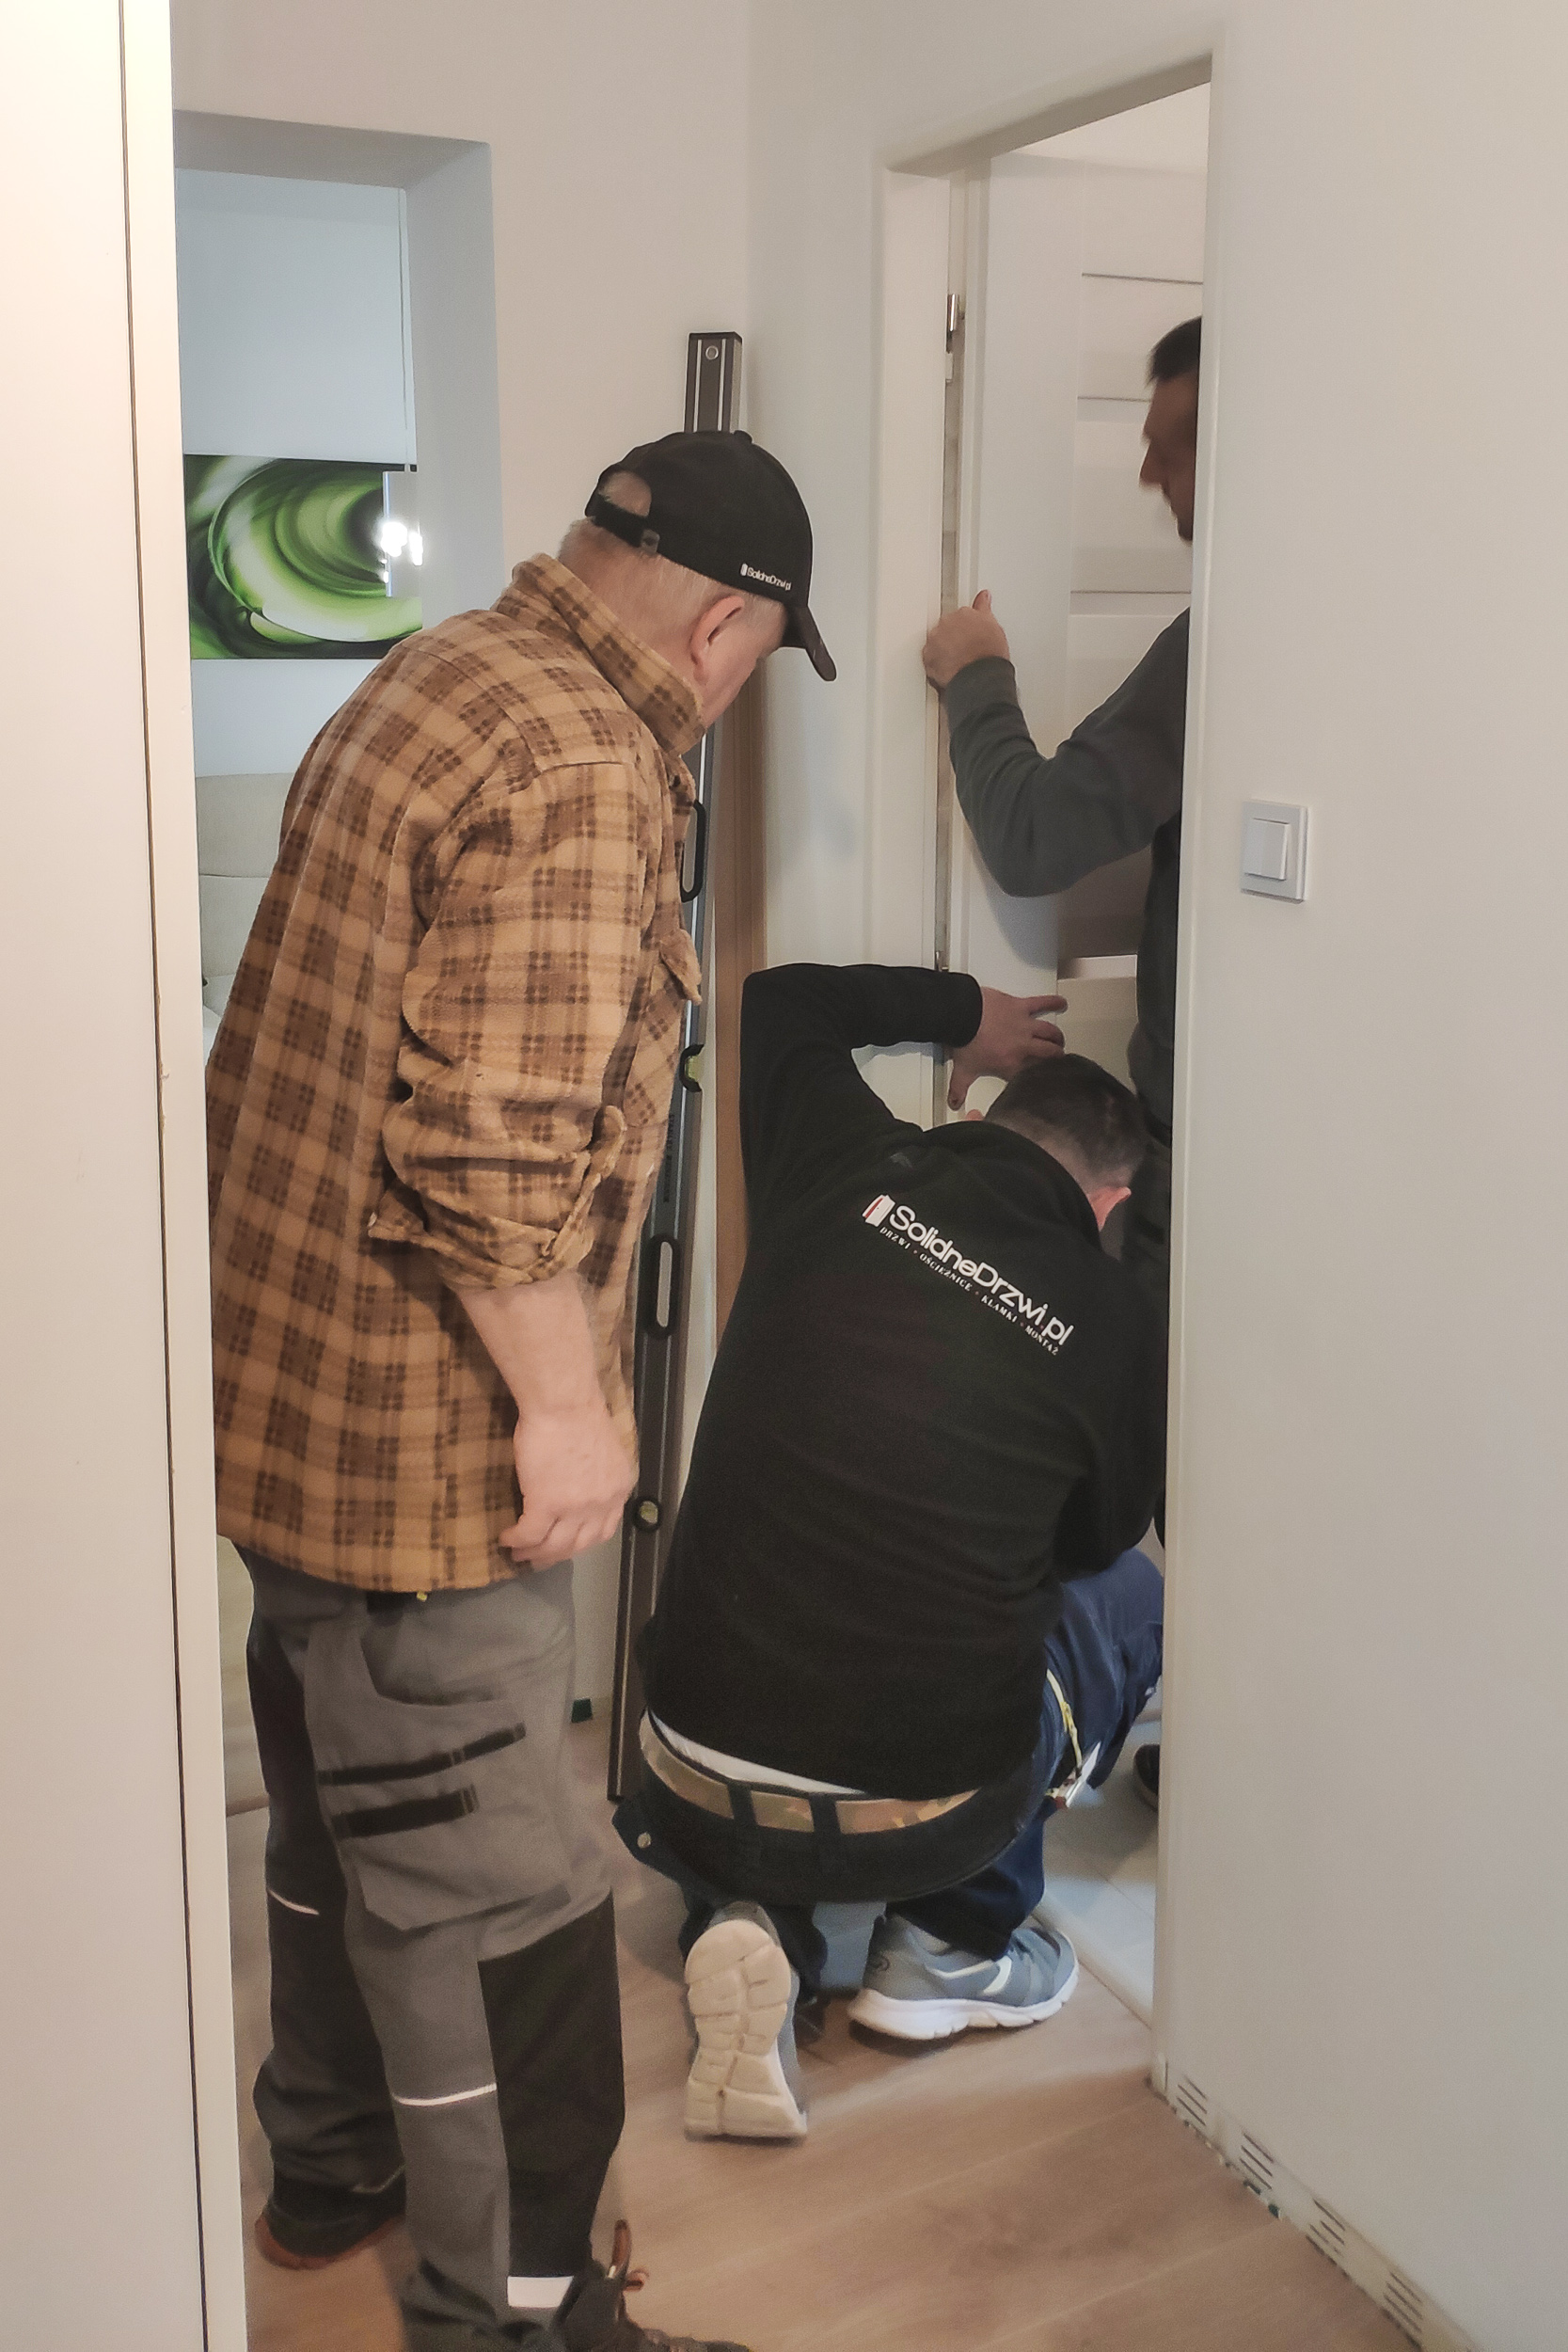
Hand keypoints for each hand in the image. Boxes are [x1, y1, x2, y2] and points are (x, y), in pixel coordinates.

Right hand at [500, 1398, 635, 1568]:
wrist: (563, 1403)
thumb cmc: (579, 1414)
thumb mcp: (604, 1451)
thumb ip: (598, 1475)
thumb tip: (582, 1485)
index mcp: (617, 1489)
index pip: (604, 1530)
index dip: (582, 1543)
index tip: (567, 1546)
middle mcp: (601, 1504)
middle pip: (579, 1544)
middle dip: (557, 1556)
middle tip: (539, 1560)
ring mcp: (574, 1508)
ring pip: (553, 1545)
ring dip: (534, 1554)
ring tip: (519, 1554)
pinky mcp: (545, 1504)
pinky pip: (529, 1534)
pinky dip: (516, 1540)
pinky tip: (506, 1539)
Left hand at [922, 591, 1010, 687]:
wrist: (980, 675)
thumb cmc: (989, 654)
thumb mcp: (994, 626)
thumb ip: (984, 608)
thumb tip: (984, 596)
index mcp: (963, 613)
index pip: (960, 616)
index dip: (966, 630)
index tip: (970, 638)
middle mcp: (946, 623)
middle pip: (946, 628)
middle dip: (953, 638)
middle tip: (965, 652)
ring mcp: (935, 639)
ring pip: (936, 642)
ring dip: (943, 650)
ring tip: (958, 662)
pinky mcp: (927, 656)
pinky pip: (929, 659)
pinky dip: (936, 664)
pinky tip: (949, 669)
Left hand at [947, 986, 1066, 1109]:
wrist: (962, 1017)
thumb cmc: (965, 1041)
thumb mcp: (962, 1070)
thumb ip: (959, 1088)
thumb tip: (955, 1102)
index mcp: (1010, 1064)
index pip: (1030, 1074)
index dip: (1039, 1075)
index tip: (1043, 1076)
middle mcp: (1022, 1046)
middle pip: (1047, 1053)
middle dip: (1055, 1056)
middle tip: (1057, 1056)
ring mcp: (1024, 1026)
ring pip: (1049, 1032)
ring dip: (1056, 1036)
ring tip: (1059, 1038)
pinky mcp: (1021, 1007)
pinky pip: (1041, 1004)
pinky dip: (1052, 1002)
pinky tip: (1061, 1003)